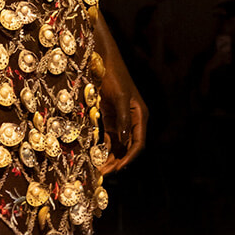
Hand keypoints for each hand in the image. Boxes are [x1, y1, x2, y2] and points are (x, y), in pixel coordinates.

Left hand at [99, 59, 147, 173]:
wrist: (102, 60)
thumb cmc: (114, 76)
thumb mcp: (120, 97)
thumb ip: (123, 118)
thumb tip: (125, 141)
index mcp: (139, 116)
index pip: (138, 143)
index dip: (130, 157)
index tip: (119, 168)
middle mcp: (132, 120)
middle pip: (128, 147)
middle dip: (117, 161)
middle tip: (104, 173)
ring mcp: (121, 119)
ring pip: (118, 145)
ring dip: (110, 157)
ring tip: (99, 170)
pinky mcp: (110, 117)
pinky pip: (108, 137)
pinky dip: (102, 148)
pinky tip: (94, 157)